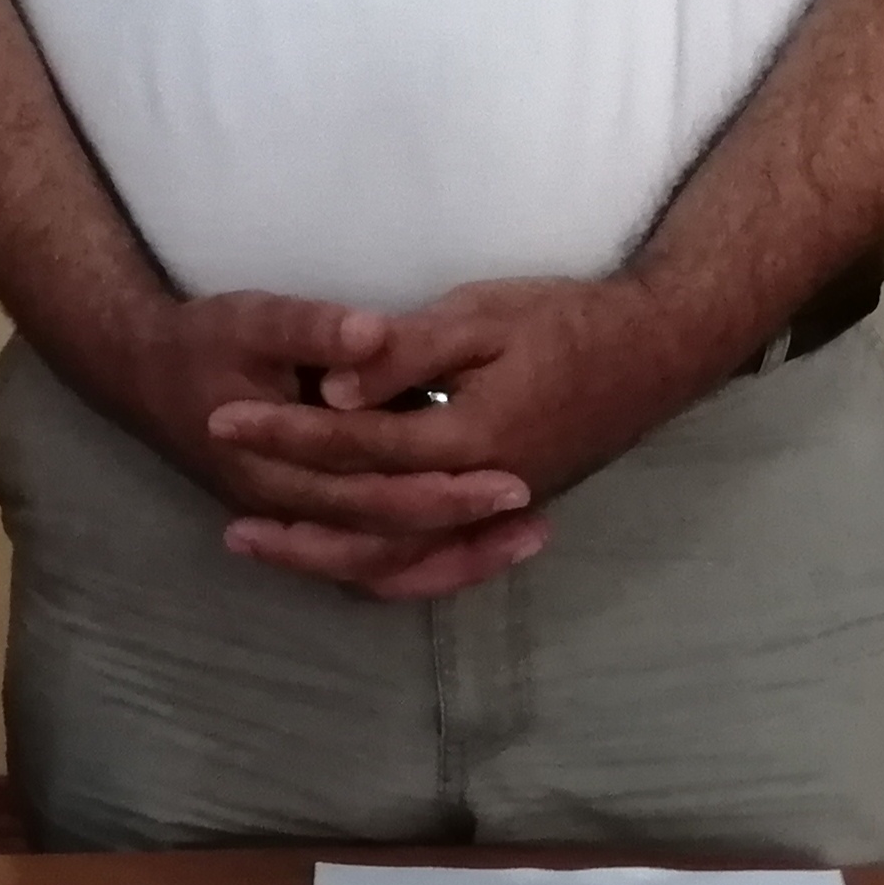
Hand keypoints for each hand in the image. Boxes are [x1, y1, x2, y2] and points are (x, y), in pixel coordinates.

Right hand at [106, 292, 552, 601]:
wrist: (140, 371)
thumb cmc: (201, 340)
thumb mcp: (252, 318)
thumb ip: (315, 329)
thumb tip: (375, 334)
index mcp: (277, 467)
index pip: (375, 492)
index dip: (444, 488)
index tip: (511, 475)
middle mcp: (287, 510)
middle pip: (389, 539)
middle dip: (465, 529)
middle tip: (533, 509)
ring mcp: (291, 522)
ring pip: (381, 564)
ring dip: (452, 557)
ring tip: (526, 538)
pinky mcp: (299, 518)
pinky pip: (367, 560)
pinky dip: (419, 561)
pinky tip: (471, 543)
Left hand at [208, 274, 717, 579]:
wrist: (658, 349)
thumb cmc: (568, 320)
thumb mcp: (482, 315)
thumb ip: (406, 352)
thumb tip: (333, 386)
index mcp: (466, 438)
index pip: (353, 444)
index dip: (284, 434)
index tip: (225, 421)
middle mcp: (478, 491)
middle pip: (370, 524)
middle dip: (295, 524)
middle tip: (229, 529)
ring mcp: (497, 509)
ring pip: (403, 557)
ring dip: (332, 560)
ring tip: (270, 552)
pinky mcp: (509, 510)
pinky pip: (438, 558)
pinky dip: (389, 569)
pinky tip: (349, 559)